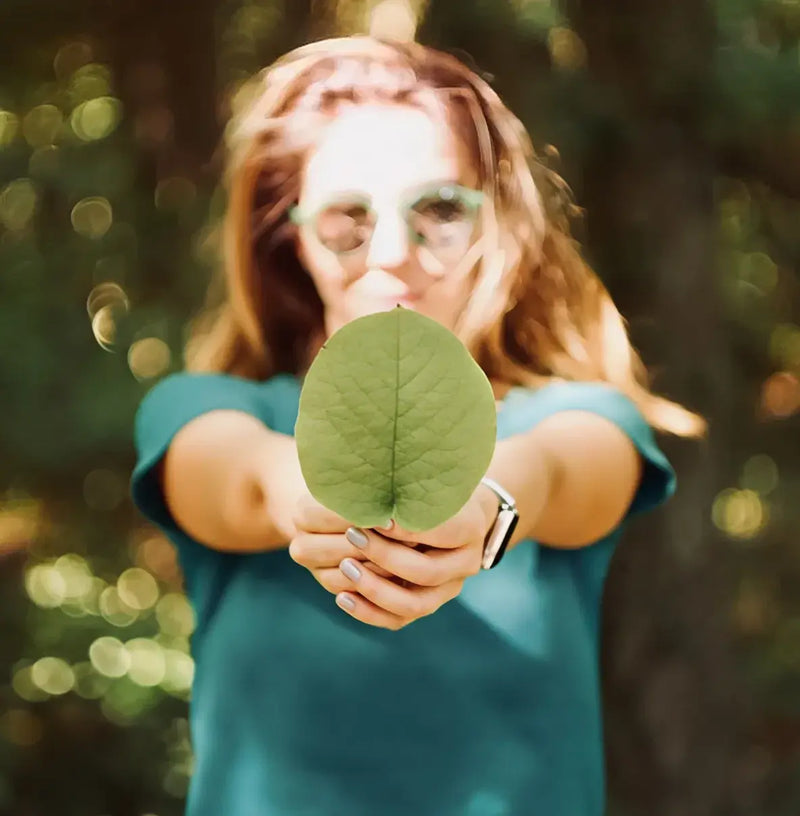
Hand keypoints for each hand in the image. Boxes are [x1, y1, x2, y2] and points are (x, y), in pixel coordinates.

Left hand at [289, 487, 494, 630]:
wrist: (456, 511)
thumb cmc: (434, 488)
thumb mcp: (426, 482)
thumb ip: (405, 493)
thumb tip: (366, 497)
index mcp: (469, 529)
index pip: (438, 533)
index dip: (404, 528)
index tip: (374, 515)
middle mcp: (464, 564)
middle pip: (424, 571)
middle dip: (384, 555)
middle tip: (352, 534)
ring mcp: (448, 589)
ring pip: (412, 604)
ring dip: (374, 588)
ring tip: (345, 568)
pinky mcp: (427, 603)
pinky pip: (398, 620)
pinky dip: (369, 611)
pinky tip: (342, 596)